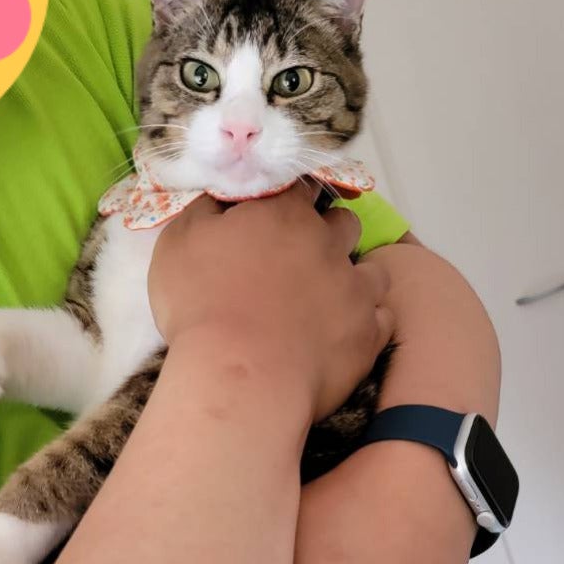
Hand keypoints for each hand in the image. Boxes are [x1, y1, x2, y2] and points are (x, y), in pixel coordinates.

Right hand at [148, 184, 394, 421]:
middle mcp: (329, 244)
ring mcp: (355, 289)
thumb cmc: (202, 307)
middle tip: (301, 259)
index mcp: (285, 214)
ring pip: (373, 270)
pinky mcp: (369, 333)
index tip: (276, 216)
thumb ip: (205, 211)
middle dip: (327, 233)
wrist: (242, 376)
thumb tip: (222, 198)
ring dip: (356, 277)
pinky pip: (382, 319)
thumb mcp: (180, 243)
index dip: (288, 200)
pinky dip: (368, 322)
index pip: (299, 187)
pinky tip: (347, 332)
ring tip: (332, 297)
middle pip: (343, 223)